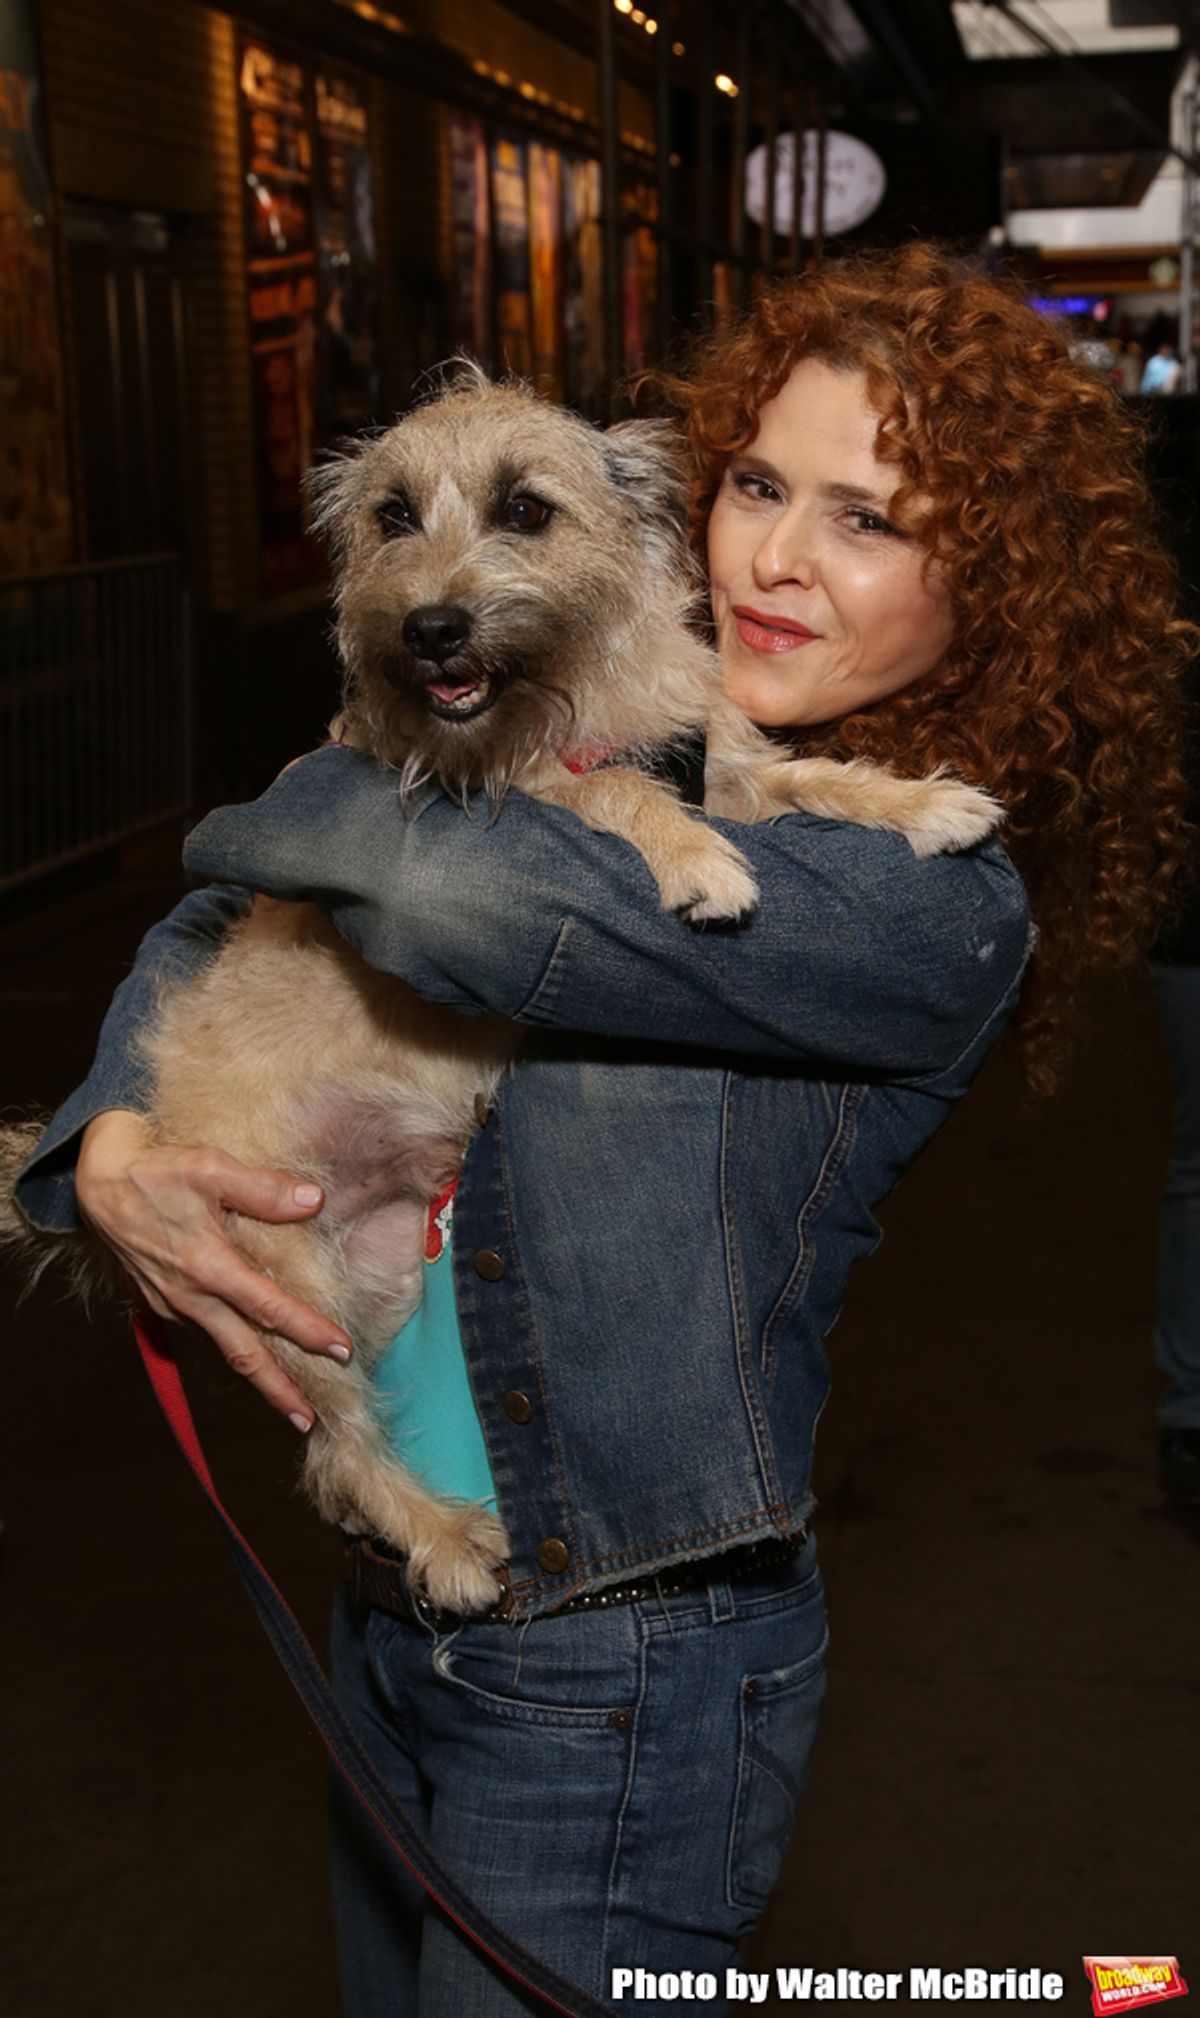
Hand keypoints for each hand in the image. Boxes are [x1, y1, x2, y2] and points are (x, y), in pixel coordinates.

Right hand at [76, 1110, 352, 1427]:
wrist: (99, 1182)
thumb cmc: (157, 1171)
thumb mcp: (211, 1168)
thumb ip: (263, 1189)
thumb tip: (314, 1201)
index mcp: (207, 1266)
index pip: (268, 1308)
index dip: (307, 1331)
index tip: (342, 1351)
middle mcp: (190, 1297)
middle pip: (243, 1354)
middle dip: (278, 1390)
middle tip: (310, 1421)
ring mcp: (172, 1305)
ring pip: (222, 1349)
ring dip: (255, 1376)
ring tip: (288, 1400)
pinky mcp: (161, 1305)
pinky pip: (203, 1334)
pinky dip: (230, 1349)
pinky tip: (251, 1354)